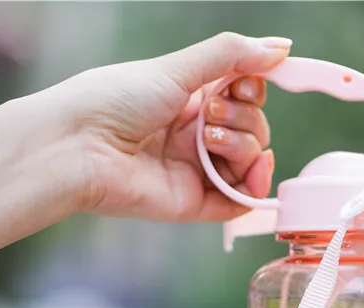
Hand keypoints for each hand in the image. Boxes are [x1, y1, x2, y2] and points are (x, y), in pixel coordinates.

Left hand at [0, 32, 290, 254]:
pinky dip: (253, 188)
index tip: (242, 85)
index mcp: (191, 101)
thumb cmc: (115, 100)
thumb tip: (282, 47)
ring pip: (250, 162)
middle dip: (244, 119)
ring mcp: (198, 171)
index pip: (244, 98)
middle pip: (254, 129)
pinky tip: (252, 173)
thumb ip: (231, 56)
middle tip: (210, 116)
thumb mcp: (176, 68)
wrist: (81, 146)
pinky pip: (240, 202)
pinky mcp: (196, 204)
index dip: (252, 92)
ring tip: (210, 140)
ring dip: (244, 146)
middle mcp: (197, 136)